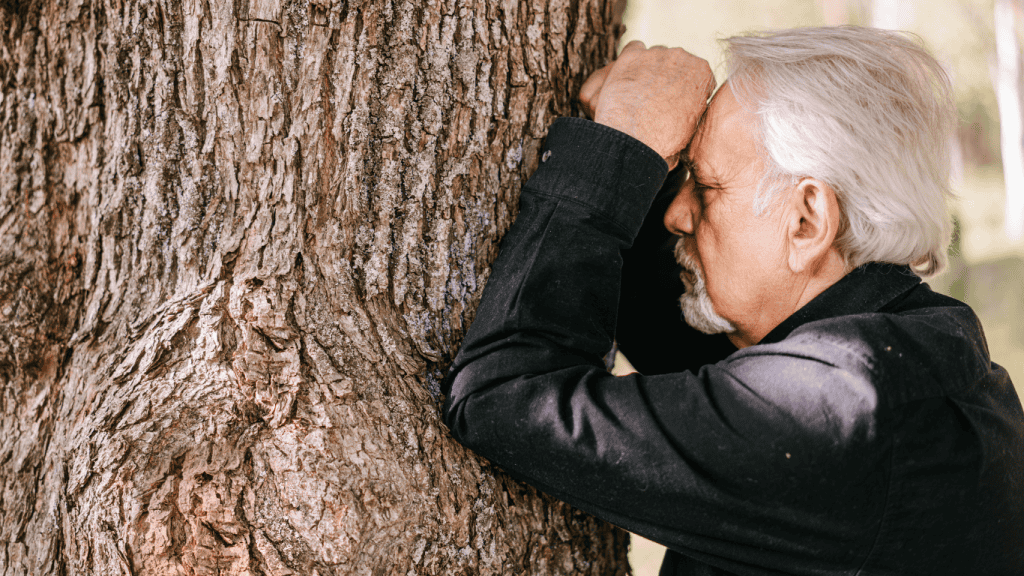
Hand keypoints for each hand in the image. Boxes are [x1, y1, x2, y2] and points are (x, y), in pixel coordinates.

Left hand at [579, 41, 715, 168]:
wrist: (635, 139)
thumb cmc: (663, 140)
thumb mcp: (691, 126)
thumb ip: (693, 107)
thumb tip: (687, 108)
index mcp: (702, 73)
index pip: (696, 72)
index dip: (684, 86)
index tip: (675, 97)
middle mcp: (682, 57)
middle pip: (675, 61)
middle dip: (666, 76)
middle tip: (654, 97)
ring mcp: (656, 54)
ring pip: (654, 55)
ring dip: (648, 69)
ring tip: (638, 92)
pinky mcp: (632, 55)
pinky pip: (634, 49)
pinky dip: (631, 61)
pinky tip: (627, 78)